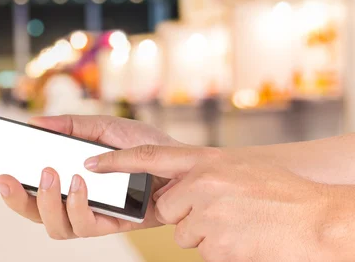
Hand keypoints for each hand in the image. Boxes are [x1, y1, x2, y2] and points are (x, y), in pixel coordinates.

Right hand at [0, 115, 182, 238]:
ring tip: (50, 175)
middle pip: (36, 213)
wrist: (180, 159)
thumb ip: (70, 127)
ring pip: (56, 226)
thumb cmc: (144, 144)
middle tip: (8, 178)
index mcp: (69, 178)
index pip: (31, 190)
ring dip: (46, 202)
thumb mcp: (103, 127)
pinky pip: (86, 225)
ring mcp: (94, 214)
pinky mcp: (114, 223)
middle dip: (17, 200)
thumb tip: (35, 123)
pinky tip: (80, 182)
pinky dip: (78, 204)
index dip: (11, 188)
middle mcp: (76, 201)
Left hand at [87, 145, 331, 260]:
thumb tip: (177, 191)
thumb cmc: (281, 194)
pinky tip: (244, 239)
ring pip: (185, 233)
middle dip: (185, 215)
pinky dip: (220, 249)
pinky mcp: (216, 245)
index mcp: (207, 161)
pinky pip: (204, 251)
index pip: (150, 156)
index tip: (90, 163)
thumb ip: (203, 175)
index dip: (118, 160)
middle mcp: (202, 184)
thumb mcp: (237, 170)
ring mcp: (208, 215)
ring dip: (207, 234)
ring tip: (239, 224)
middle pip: (168, 208)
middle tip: (221, 212)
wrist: (316, 219)